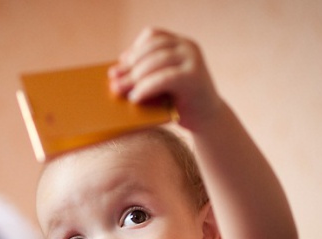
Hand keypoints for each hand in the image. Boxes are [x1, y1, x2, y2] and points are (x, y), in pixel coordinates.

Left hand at [108, 27, 223, 130]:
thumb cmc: (180, 103)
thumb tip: (116, 73)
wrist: (208, 120)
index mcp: (181, 44)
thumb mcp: (162, 83)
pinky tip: (135, 98)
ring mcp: (193, 60)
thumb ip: (147, 73)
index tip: (120, 64)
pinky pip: (163, 78)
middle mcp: (188, 47)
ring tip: (120, 91)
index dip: (134, 48)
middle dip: (130, 66)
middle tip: (113, 81)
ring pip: (156, 61)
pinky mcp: (194, 76)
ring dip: (134, 77)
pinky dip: (146, 87)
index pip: (153, 35)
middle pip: (152, 48)